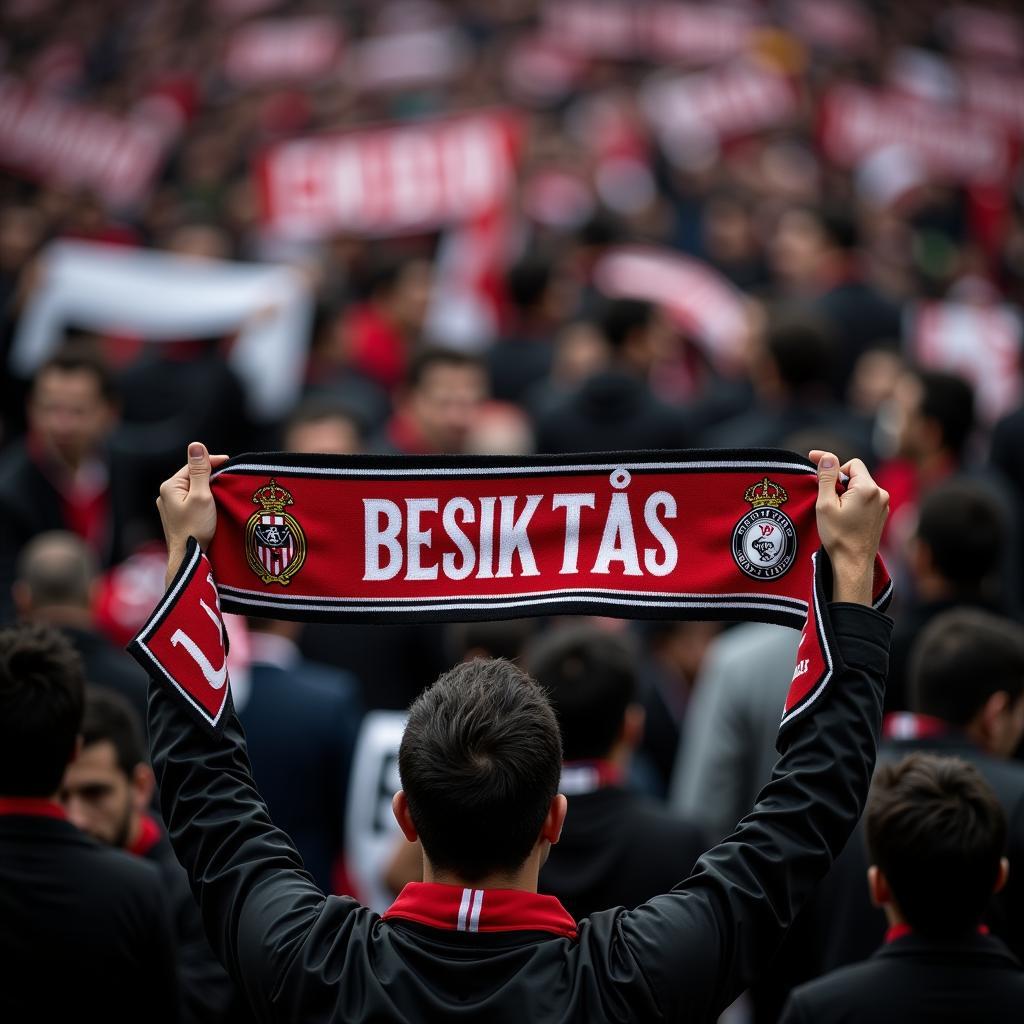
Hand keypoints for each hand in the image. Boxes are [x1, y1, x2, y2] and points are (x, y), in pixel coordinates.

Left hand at [157, 442, 229, 585]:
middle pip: (192, 477)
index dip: (212, 462)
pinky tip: (213, 505)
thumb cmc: (195, 527)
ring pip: (192, 490)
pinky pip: (190, 502)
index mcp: (170, 486)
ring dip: (207, 488)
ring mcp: (169, 508)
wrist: (188, 556)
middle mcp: (166, 495)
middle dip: (210, 476)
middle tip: (230, 477)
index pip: (193, 466)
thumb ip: (199, 470)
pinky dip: (202, 500)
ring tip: (223, 490)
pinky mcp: (176, 518)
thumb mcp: (201, 495)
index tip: (231, 462)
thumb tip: (196, 445)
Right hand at [808, 450, 888, 605]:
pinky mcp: (882, 514)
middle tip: (825, 497)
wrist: (853, 563)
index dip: (832, 464)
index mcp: (868, 488)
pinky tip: (844, 516)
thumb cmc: (838, 535)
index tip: (812, 459)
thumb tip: (827, 457)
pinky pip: (866, 499)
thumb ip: (827, 477)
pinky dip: (854, 501)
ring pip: (861, 487)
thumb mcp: (825, 504)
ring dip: (846, 491)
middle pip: (856, 475)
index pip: (851, 464)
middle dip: (839, 481)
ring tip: (834, 509)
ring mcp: (884, 505)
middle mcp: (881, 493)